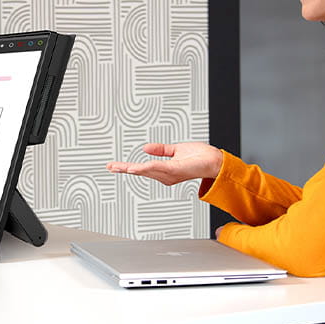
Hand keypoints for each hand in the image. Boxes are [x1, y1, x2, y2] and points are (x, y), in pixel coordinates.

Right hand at [107, 142, 222, 185]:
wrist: (215, 161)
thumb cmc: (201, 157)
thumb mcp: (175, 150)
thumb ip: (161, 150)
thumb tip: (145, 148)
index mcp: (164, 170)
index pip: (141, 168)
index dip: (127, 167)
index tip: (113, 166)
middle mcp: (165, 175)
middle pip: (140, 171)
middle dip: (123, 169)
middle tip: (109, 166)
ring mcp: (169, 174)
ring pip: (145, 171)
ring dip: (131, 169)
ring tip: (117, 167)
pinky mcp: (174, 170)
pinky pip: (157, 168)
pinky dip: (145, 168)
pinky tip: (135, 167)